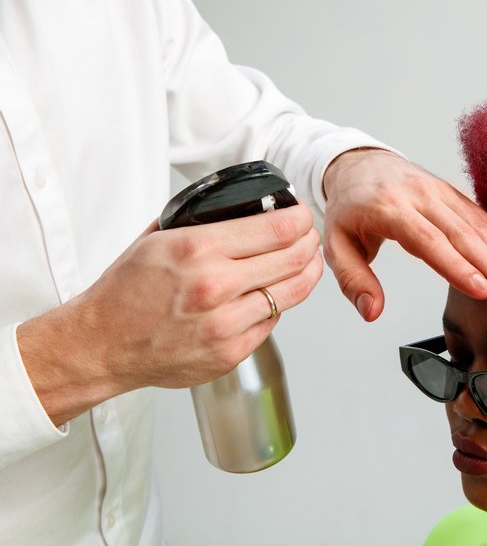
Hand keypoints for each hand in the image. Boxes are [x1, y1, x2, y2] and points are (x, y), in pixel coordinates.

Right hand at [17, 204, 322, 425]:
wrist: (101, 344)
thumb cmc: (126, 291)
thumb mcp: (159, 237)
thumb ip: (203, 221)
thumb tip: (245, 207)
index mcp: (199, 249)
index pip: (278, 229)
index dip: (301, 219)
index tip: (303, 216)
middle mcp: (216, 286)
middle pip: (295, 259)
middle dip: (310, 243)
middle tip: (310, 237)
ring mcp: (226, 324)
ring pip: (292, 293)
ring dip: (306, 274)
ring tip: (307, 263)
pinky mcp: (231, 353)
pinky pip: (272, 322)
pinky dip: (278, 305)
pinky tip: (274, 294)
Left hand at [322, 148, 486, 320]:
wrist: (357, 162)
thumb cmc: (348, 207)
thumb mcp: (336, 245)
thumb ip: (353, 280)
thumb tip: (372, 312)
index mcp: (388, 208)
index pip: (428, 240)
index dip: (458, 266)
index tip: (482, 290)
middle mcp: (419, 196)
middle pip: (462, 234)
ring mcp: (439, 191)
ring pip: (478, 225)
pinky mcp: (452, 192)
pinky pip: (480, 217)